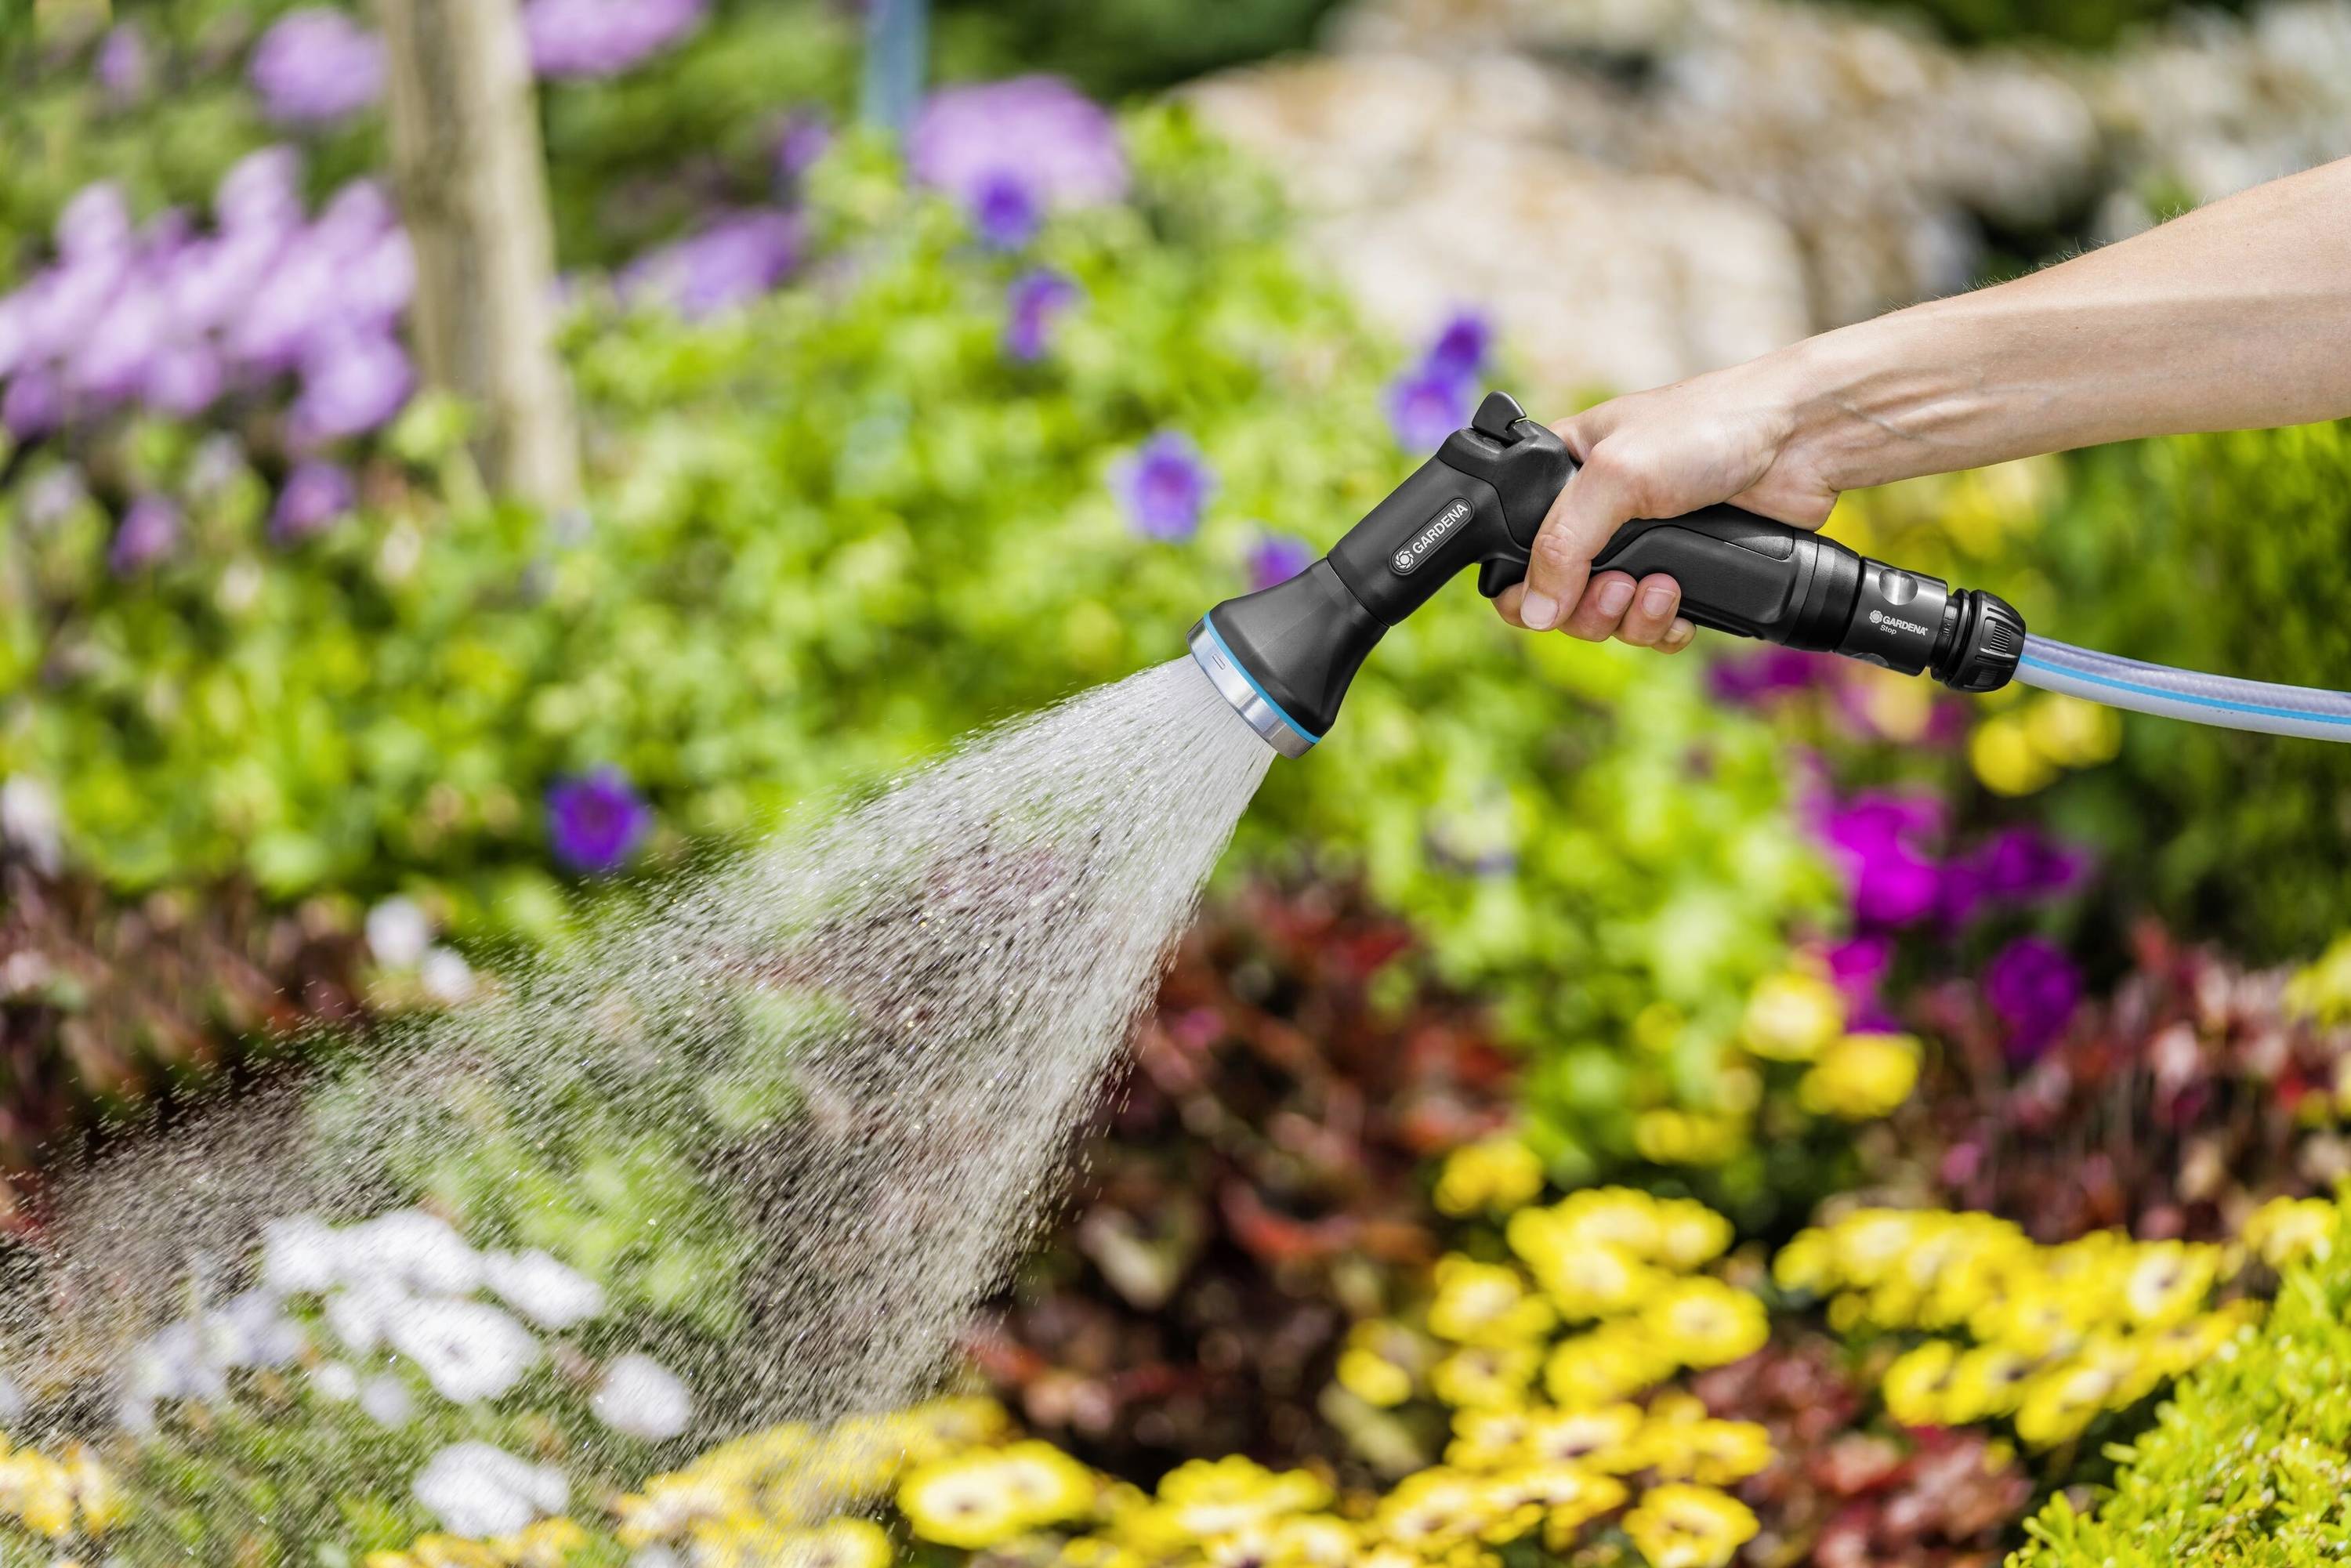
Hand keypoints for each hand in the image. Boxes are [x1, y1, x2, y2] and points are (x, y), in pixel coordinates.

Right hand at [1493, 358, 1841, 651]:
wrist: (1801, 440)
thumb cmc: (1707, 426)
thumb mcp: (1616, 475)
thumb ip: (1563, 542)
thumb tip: (1534, 610)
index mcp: (1562, 472)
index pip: (1511, 544)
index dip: (1519, 583)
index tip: (1544, 598)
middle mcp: (1596, 513)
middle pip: (1557, 595)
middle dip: (1585, 607)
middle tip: (1618, 588)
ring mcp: (1641, 546)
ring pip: (1605, 617)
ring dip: (1627, 618)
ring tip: (1661, 590)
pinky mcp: (1683, 571)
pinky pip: (1651, 625)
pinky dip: (1661, 627)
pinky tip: (1681, 606)